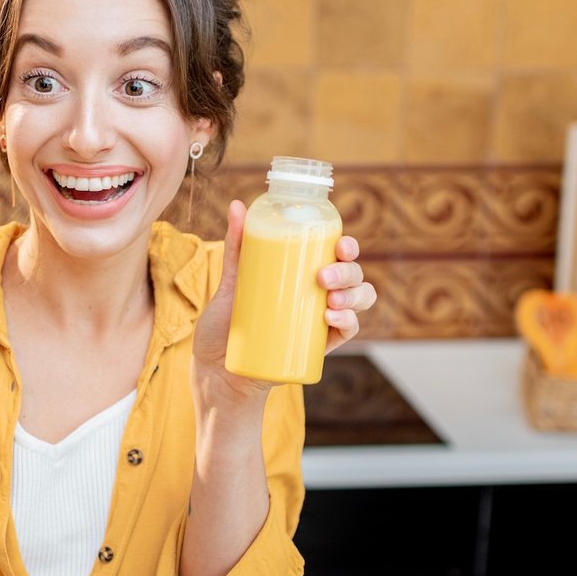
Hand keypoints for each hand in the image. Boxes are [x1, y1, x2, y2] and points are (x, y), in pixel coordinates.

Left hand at [193, 201, 377, 398]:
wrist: (218, 369)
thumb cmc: (226, 324)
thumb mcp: (231, 282)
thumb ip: (237, 246)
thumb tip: (236, 205)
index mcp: (307, 273)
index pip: (338, 254)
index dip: (348, 247)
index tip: (339, 245)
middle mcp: (321, 294)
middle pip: (353, 274)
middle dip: (348, 271)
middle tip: (322, 277)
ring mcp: (322, 320)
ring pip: (359, 300)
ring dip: (353, 295)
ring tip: (329, 301)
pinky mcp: (319, 346)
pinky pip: (348, 330)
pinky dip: (348, 322)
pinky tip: (333, 318)